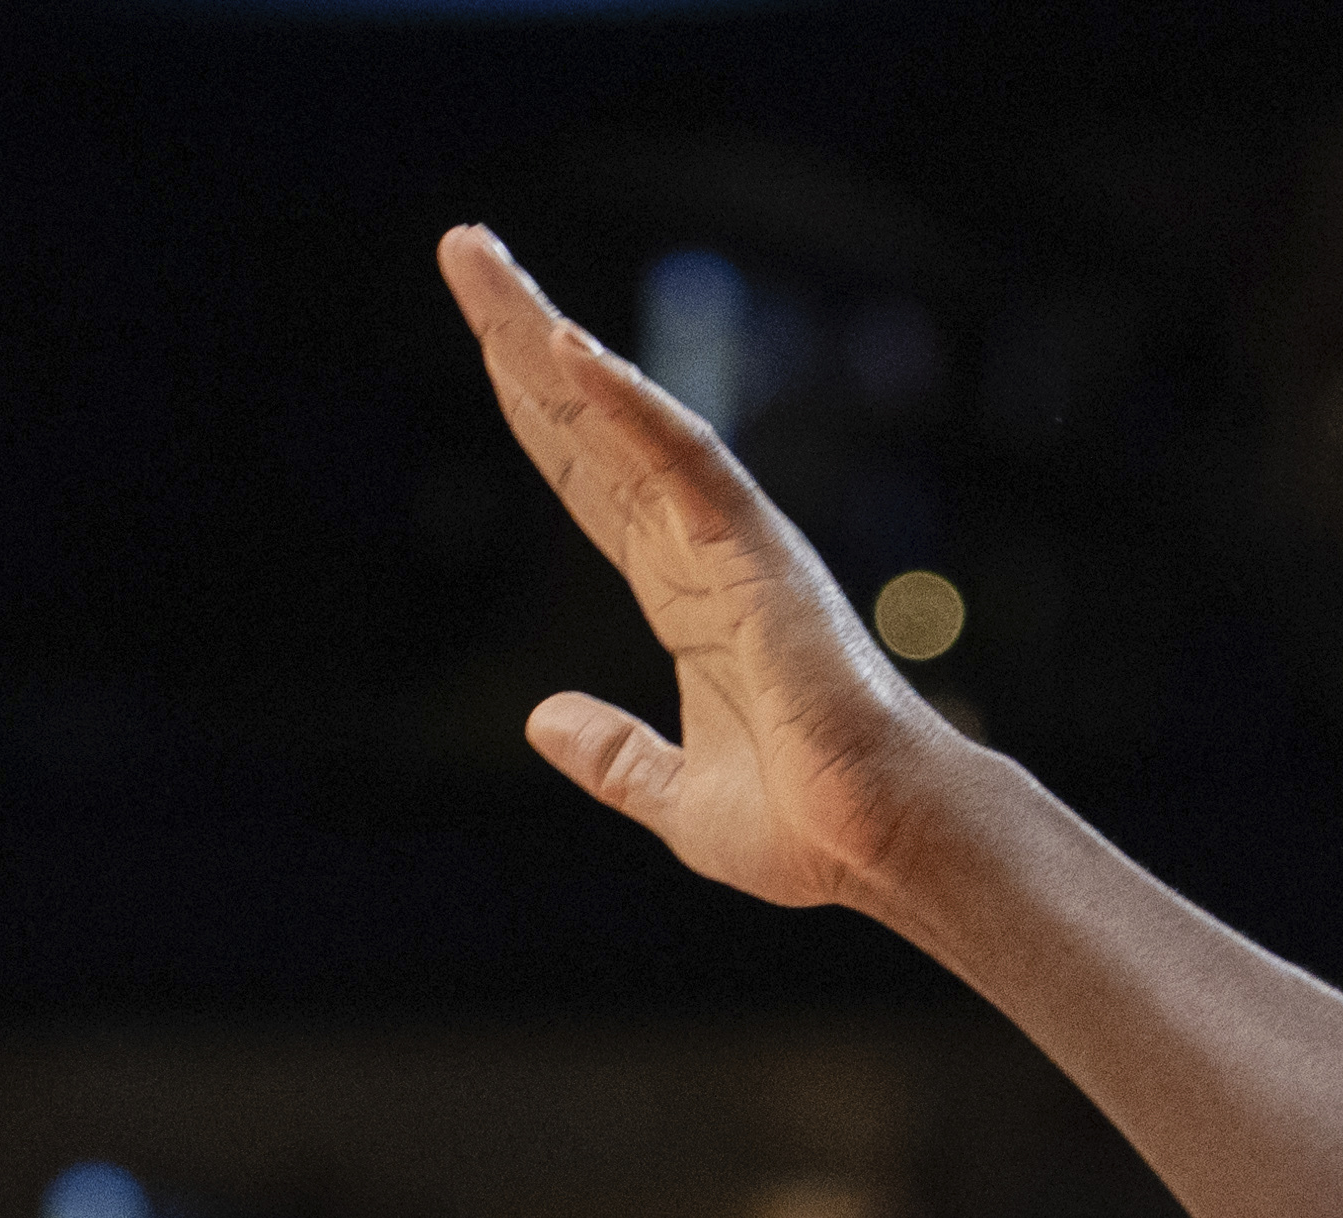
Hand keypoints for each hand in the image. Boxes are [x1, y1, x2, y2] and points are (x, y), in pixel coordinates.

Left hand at [436, 222, 962, 910]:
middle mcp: (701, 548)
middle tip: (463, 248)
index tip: (487, 346)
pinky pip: (685, 459)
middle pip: (591, 424)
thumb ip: (613, 755)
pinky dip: (628, 403)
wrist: (878, 844)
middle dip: (522, 339)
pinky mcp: (757, 552)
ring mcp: (728, 541)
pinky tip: (566, 350)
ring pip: (621, 415)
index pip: (590, 480)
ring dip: (546, 337)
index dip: (536, 412)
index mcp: (683, 595)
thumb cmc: (807, 828)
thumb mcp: (673, 798)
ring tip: (479, 259)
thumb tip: (540, 719)